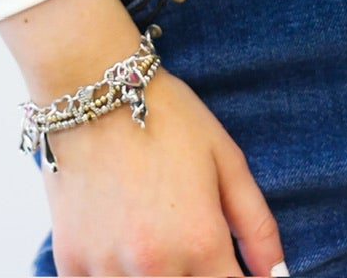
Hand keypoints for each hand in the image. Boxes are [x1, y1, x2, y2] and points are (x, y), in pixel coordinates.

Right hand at [0, 0, 286, 276]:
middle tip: (188, 242)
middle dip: (196, 276)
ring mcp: (108, 268)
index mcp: (200, 241)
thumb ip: (257, 225)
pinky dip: (116, 275)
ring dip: (156, 277)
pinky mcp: (70, 262)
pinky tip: (121, 245)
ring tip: (154, 238)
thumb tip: (277, 275)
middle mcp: (155, 264)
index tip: (228, 266)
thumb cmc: (165, 115)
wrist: (90, 87)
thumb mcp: (224, 158)